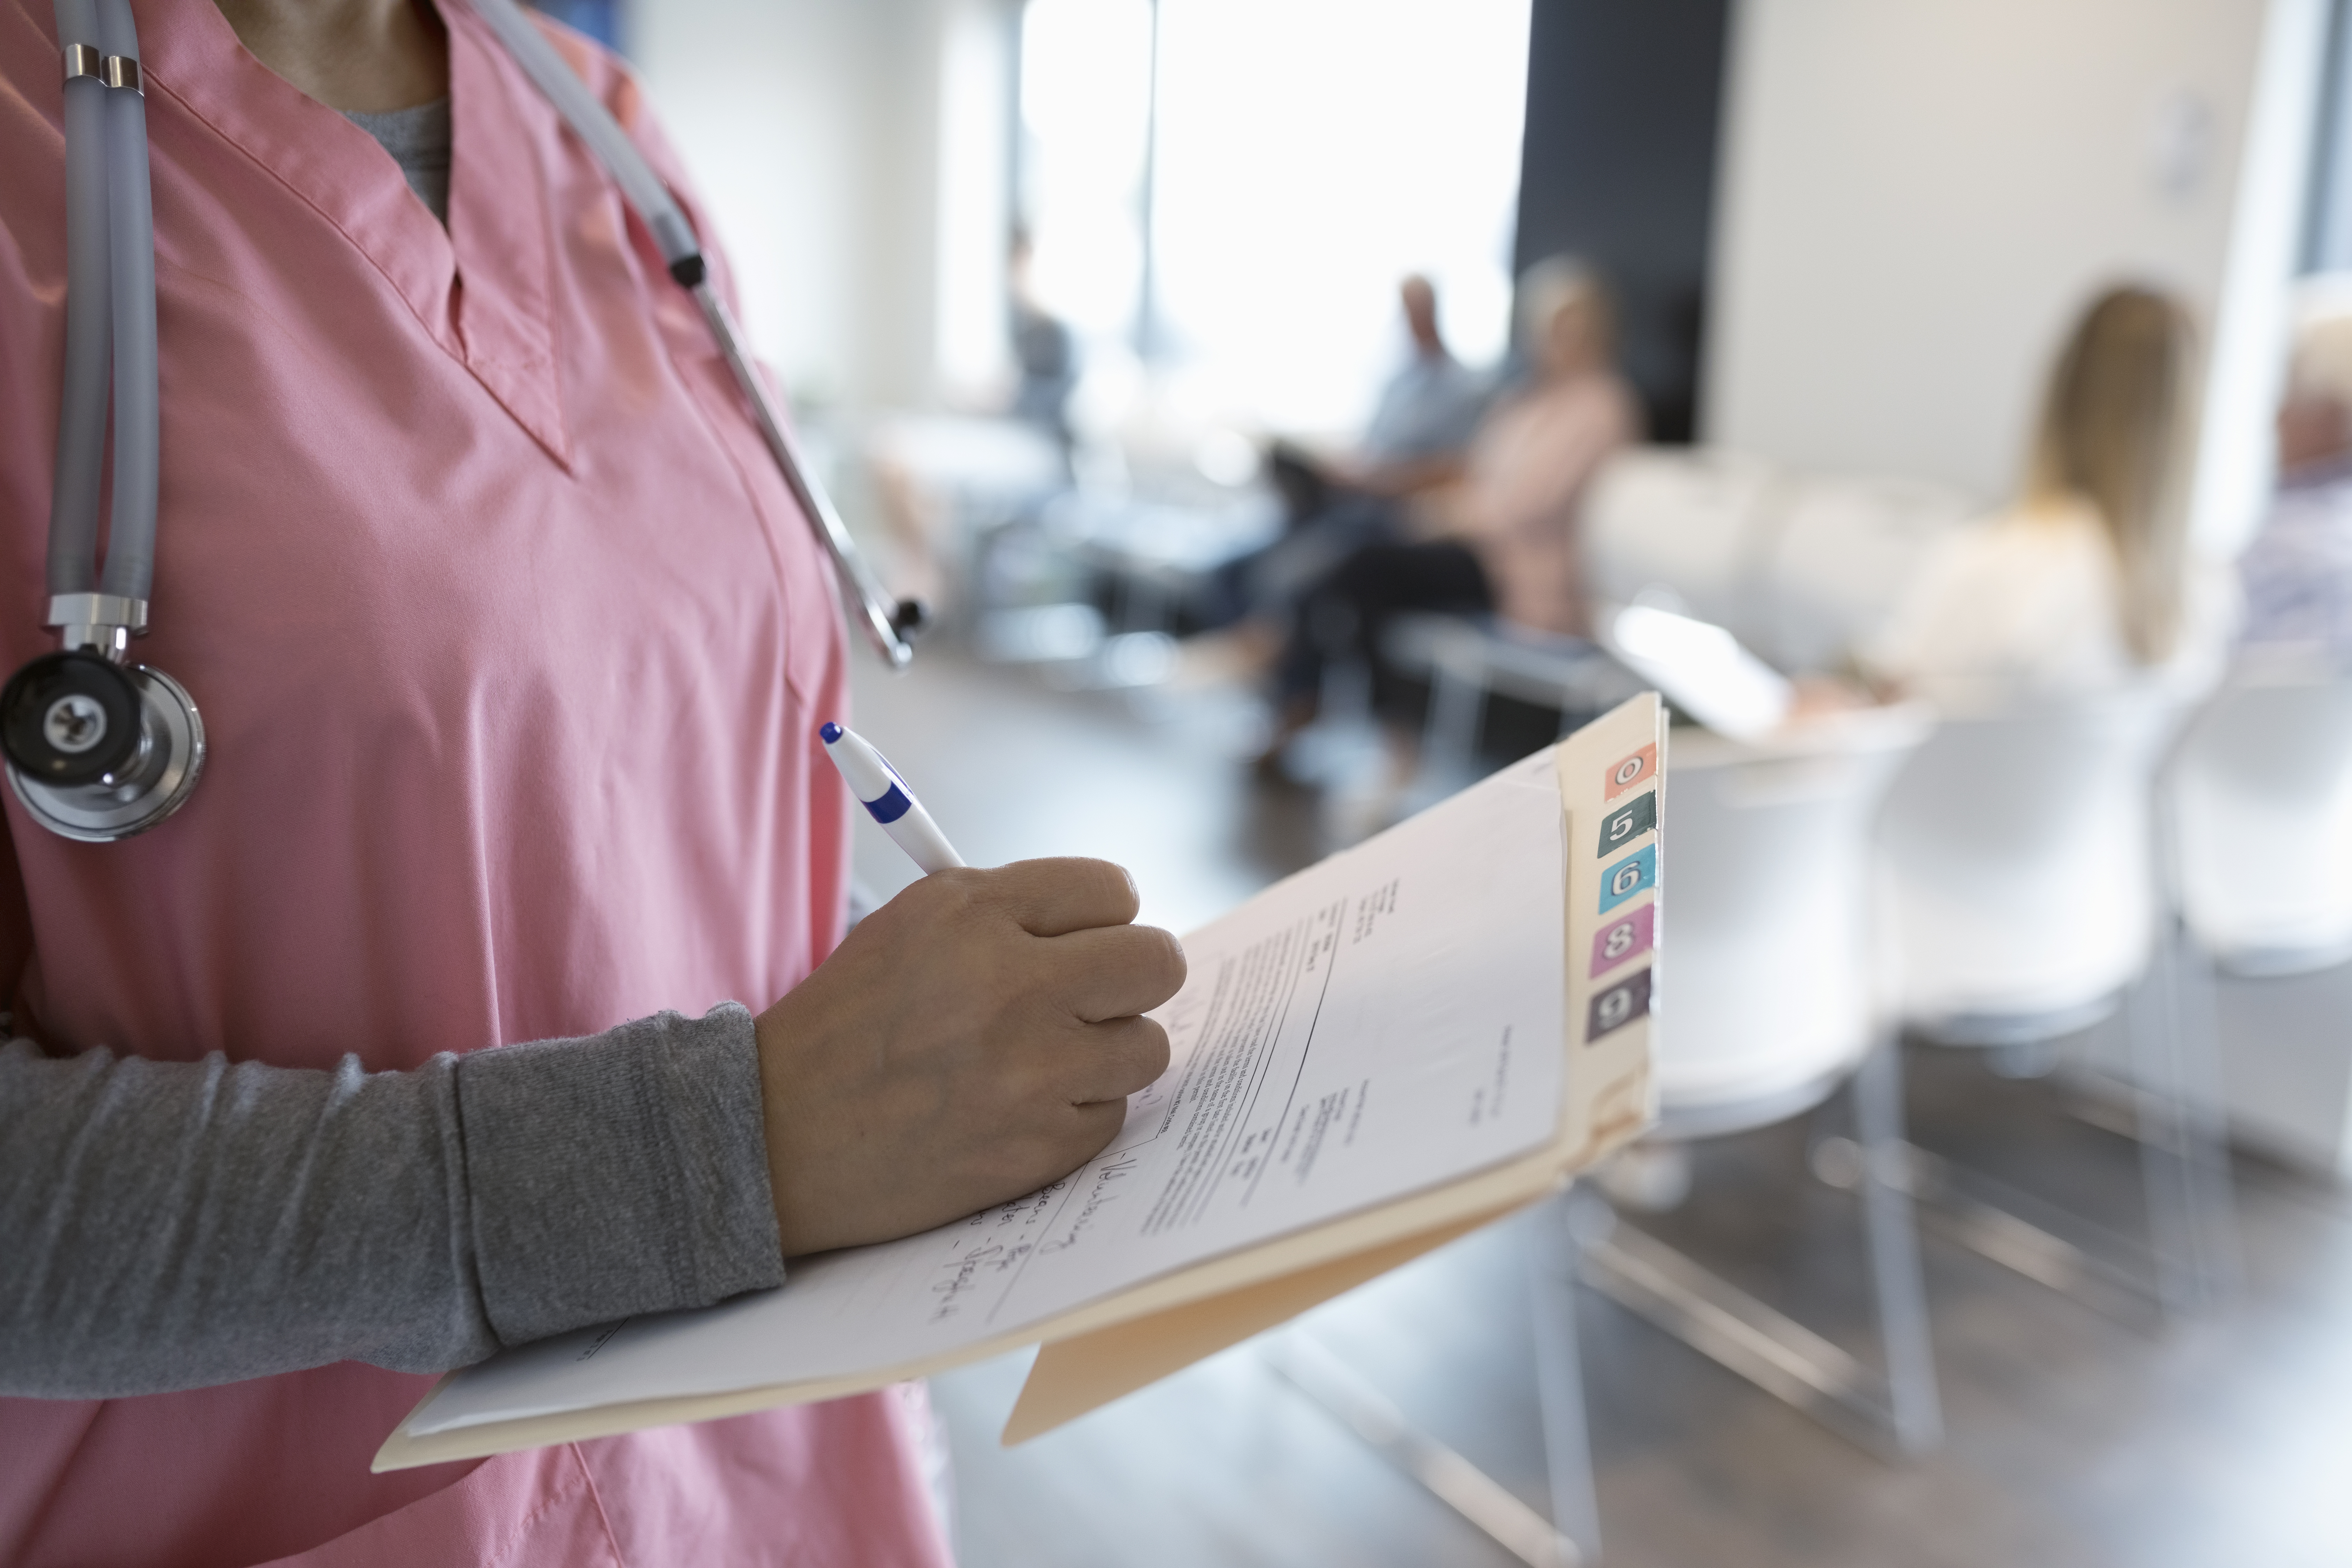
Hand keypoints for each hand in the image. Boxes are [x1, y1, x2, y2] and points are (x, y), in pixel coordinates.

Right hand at [753, 859, 1184, 1256]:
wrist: (779, 1136)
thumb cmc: (852, 1024)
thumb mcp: (914, 927)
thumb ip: (1013, 911)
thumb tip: (1113, 922)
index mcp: (973, 913)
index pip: (1114, 891)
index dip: (1103, 919)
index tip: (1082, 941)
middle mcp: (1010, 983)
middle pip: (1158, 963)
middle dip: (1132, 978)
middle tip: (1093, 998)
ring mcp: (1030, 1070)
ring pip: (1147, 1046)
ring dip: (1107, 1054)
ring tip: (1041, 1061)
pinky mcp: (1038, 1145)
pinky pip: (1111, 1114)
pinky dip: (1074, 1114)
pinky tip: (1015, 1111)